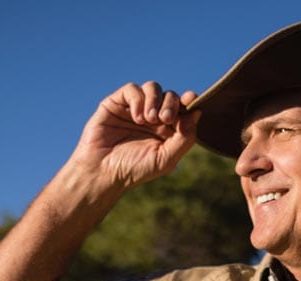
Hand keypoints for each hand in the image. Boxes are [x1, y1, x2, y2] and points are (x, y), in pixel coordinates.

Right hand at [66, 81, 200, 195]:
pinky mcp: (117, 103)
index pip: (184, 108)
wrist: (103, 172)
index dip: (189, 100)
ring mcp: (135, 108)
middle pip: (170, 96)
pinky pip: (132, 89)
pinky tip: (137, 117)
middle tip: (166, 119)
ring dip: (155, 100)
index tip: (192, 99)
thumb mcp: (166, 158)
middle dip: (171, 104)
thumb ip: (185, 138)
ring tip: (149, 120)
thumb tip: (198, 113)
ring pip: (153, 87)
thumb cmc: (135, 169)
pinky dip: (138, 100)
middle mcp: (153, 116)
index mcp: (168, 129)